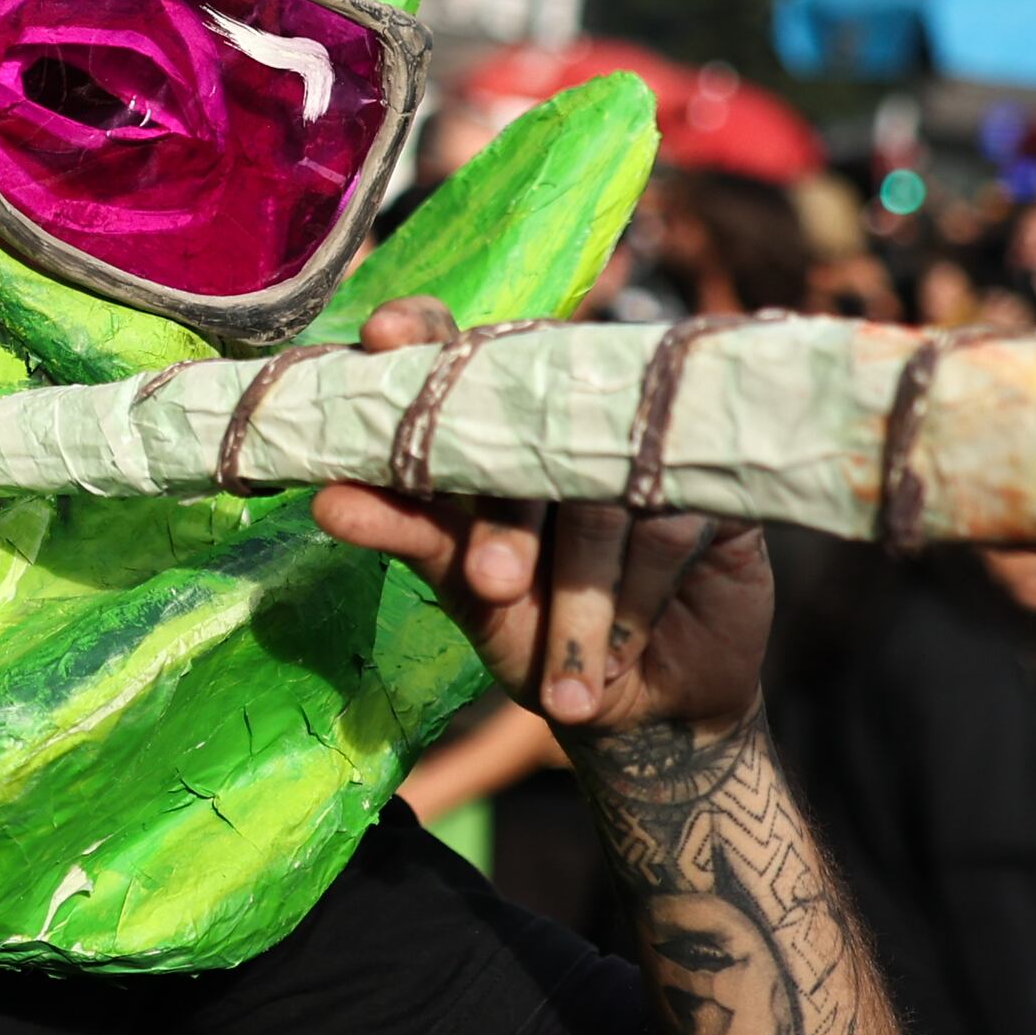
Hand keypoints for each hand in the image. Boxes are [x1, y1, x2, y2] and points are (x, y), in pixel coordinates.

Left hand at [310, 295, 771, 742]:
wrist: (647, 702)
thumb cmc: (536, 631)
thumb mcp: (465, 590)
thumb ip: (404, 530)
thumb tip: (325, 499)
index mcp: (496, 429)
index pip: (457, 351)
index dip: (424, 333)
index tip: (384, 332)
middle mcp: (570, 426)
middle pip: (533, 438)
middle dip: (508, 525)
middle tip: (489, 585)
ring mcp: (642, 452)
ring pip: (602, 501)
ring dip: (580, 596)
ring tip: (561, 687)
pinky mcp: (710, 491)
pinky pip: (668, 528)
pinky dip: (638, 600)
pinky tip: (621, 658)